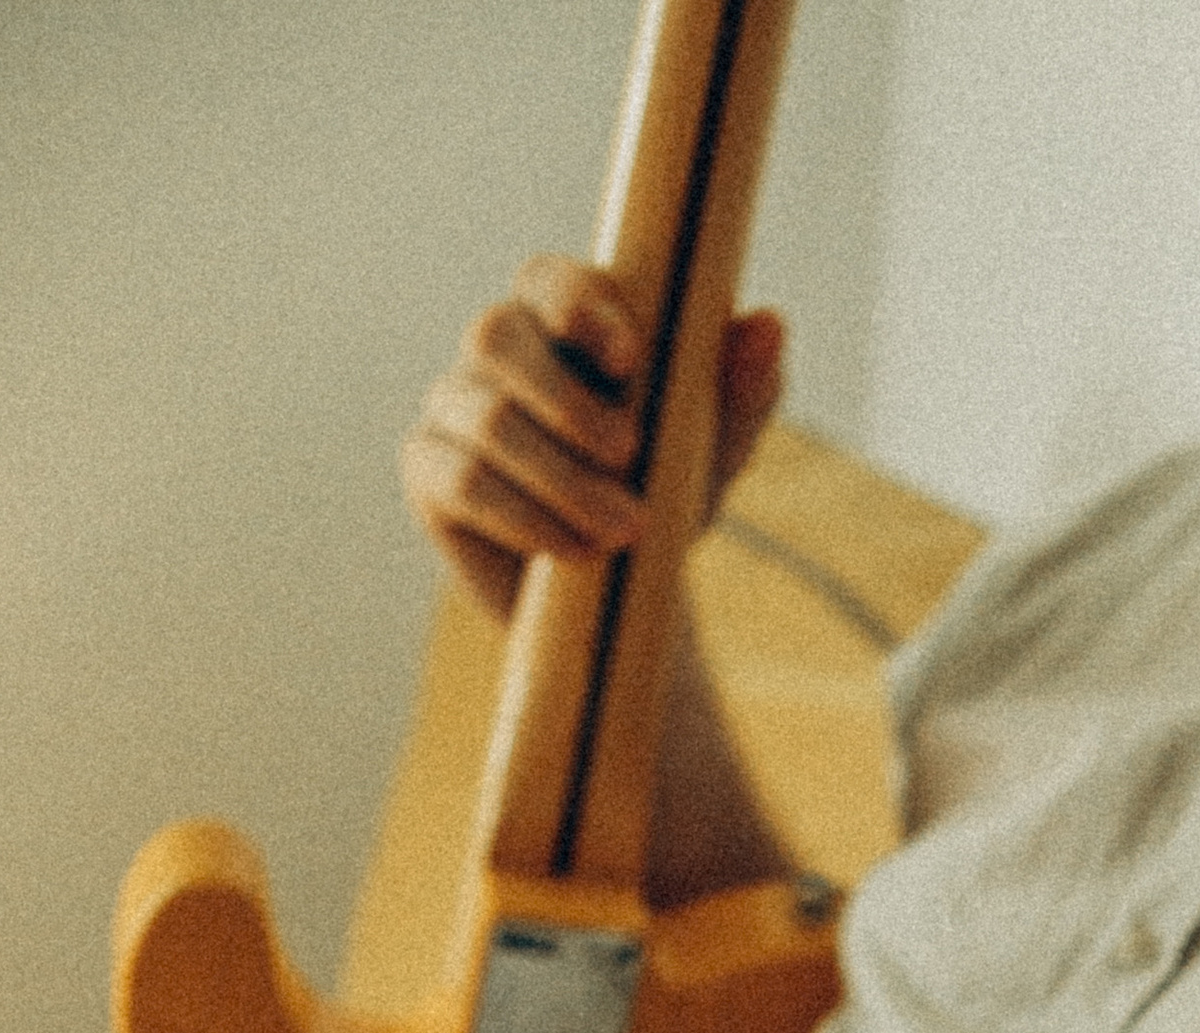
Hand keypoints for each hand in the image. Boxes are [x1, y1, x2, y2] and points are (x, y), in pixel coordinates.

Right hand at [401, 256, 784, 620]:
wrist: (622, 588)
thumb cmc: (667, 488)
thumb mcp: (716, 445)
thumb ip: (741, 387)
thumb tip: (770, 325)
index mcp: (559, 316)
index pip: (546, 277)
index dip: (577, 304)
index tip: (629, 358)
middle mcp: (495, 349)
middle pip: (496, 335)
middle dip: (570, 403)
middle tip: (633, 457)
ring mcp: (453, 406)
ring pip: (488, 419)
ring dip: (562, 477)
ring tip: (622, 530)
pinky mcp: (429, 473)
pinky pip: (463, 481)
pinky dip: (527, 518)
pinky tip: (573, 549)